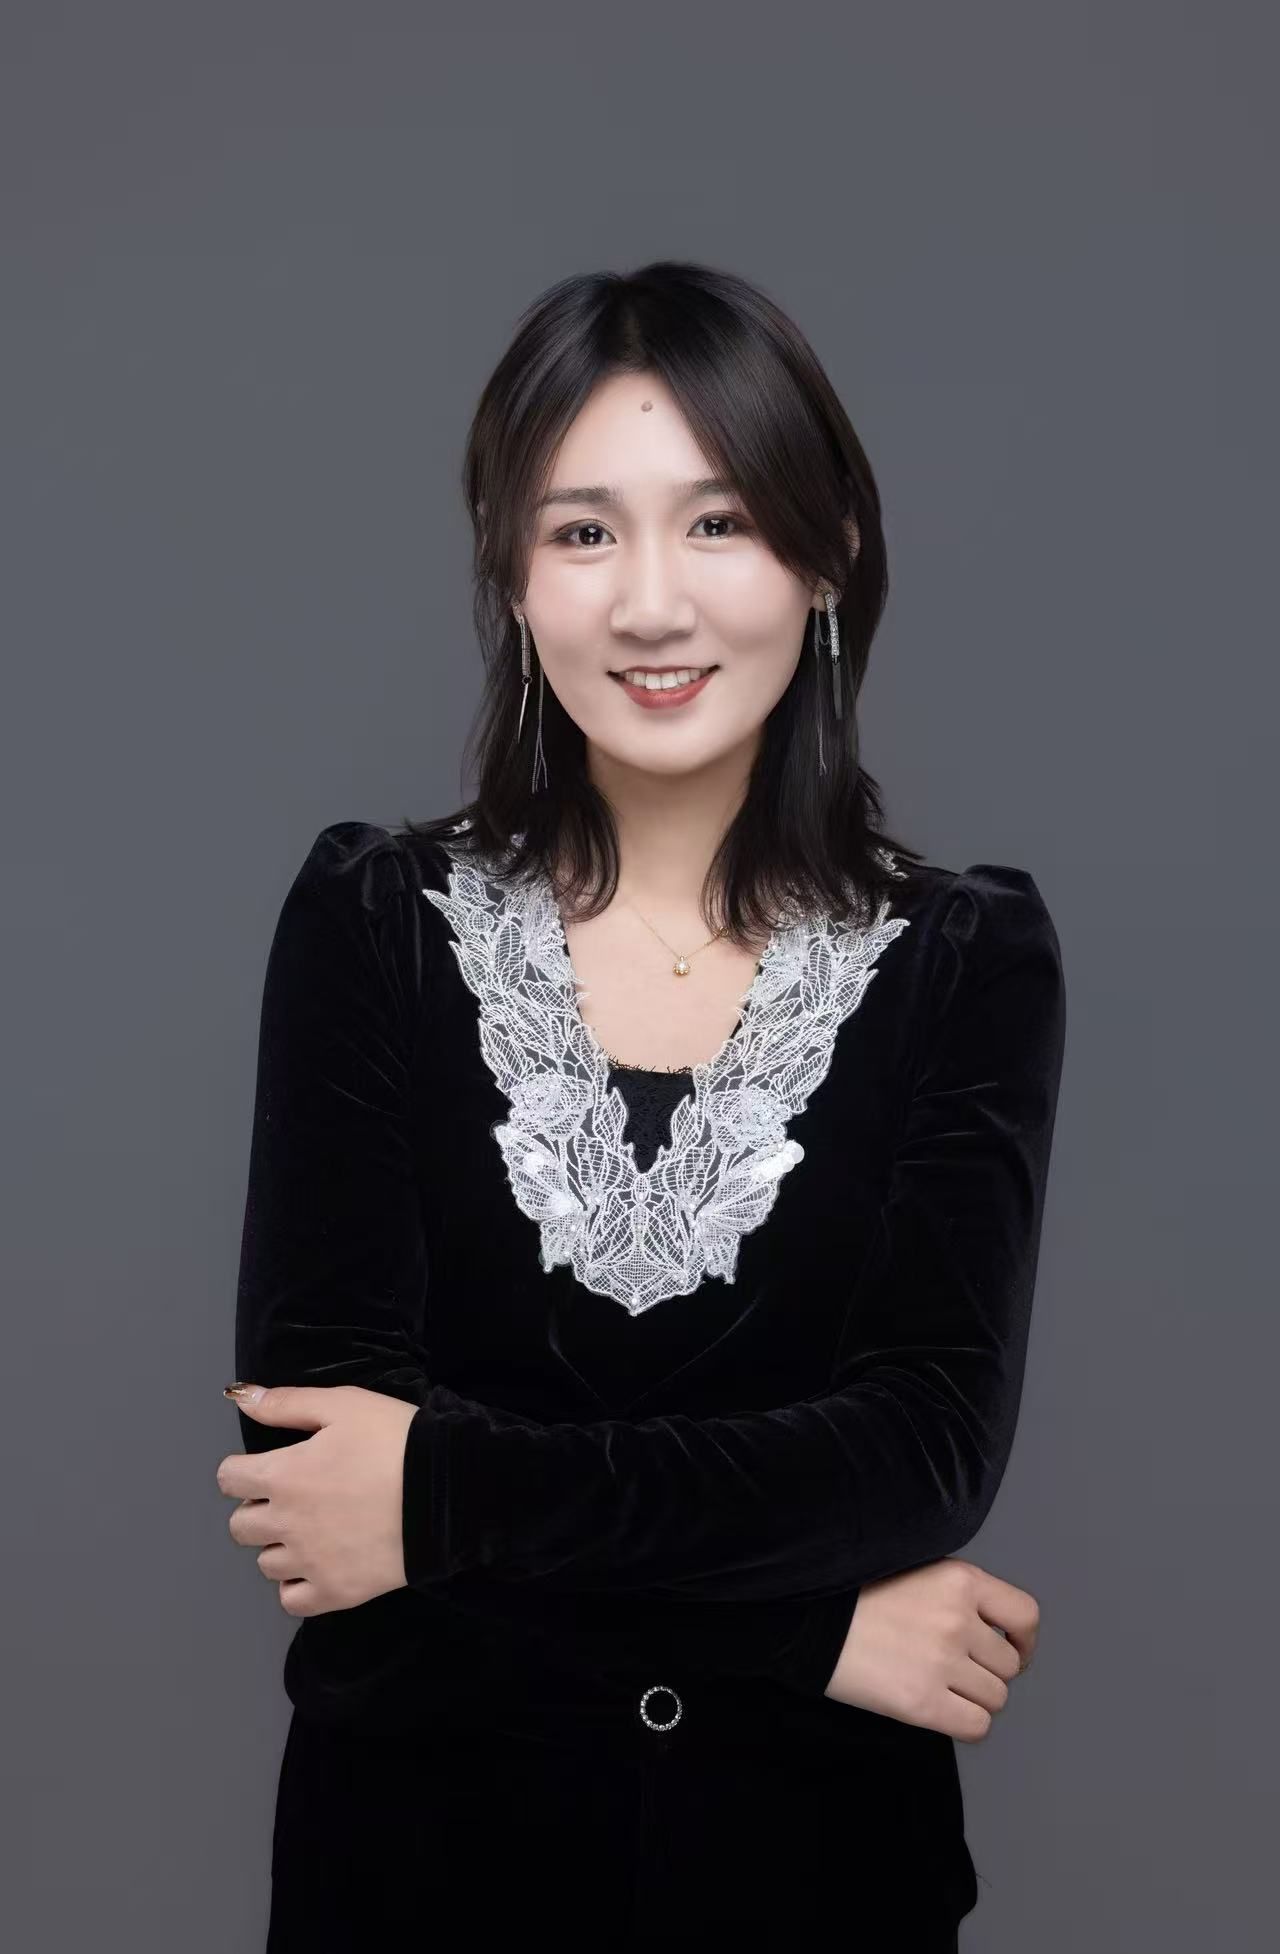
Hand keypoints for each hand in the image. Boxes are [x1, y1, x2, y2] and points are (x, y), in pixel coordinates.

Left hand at [216, 1384, 417, 1615]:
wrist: (445, 1490)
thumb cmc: (393, 1439)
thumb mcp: (343, 1404)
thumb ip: (286, 1403)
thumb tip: (240, 1398)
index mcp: (282, 1476)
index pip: (229, 1480)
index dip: (244, 1470)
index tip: (268, 1467)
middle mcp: (286, 1524)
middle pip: (240, 1527)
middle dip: (259, 1509)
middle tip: (295, 1497)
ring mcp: (310, 1564)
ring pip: (266, 1564)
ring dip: (280, 1546)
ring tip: (313, 1530)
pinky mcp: (336, 1593)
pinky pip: (292, 1601)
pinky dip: (298, 1585)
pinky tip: (319, 1564)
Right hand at [823, 1557, 1038, 1742]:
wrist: (807, 1621)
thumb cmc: (855, 1594)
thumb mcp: (916, 1571)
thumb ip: (956, 1595)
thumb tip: (990, 1633)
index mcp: (960, 1580)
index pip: (1024, 1615)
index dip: (1024, 1640)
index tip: (1012, 1650)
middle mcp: (958, 1620)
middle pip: (1009, 1665)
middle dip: (987, 1671)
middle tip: (954, 1669)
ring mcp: (943, 1663)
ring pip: (996, 1698)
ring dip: (973, 1697)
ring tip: (939, 1686)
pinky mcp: (923, 1704)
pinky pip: (977, 1727)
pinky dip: (964, 1722)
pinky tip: (939, 1708)